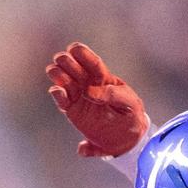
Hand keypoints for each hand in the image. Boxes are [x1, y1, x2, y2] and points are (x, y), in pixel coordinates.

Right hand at [46, 42, 148, 156]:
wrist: (126, 137)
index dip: (81, 53)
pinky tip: (59, 92)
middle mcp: (88, 83)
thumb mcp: (130, 103)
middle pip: (72, 65)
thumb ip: (113, 94)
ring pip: (62, 78)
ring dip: (57, 74)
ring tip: (61, 78)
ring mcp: (79, 96)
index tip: (73, 50)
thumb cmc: (131, 115)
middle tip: (64, 63)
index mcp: (103, 77)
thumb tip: (89, 92)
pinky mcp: (72, 110)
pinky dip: (56, 93)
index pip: (91, 61)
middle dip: (66, 61)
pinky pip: (60, 99)